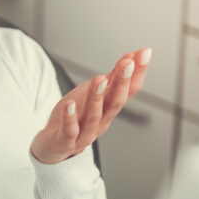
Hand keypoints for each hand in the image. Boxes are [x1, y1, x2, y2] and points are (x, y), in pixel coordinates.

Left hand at [31, 48, 150, 164]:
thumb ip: (112, 78)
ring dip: (97, 98)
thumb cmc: (76, 118)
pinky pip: (69, 130)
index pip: (129, 90)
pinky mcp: (66, 140)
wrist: (54, 146)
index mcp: (109, 109)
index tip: (144, 52)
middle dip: (122, 82)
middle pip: (115, 103)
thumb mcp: (94, 95)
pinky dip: (69, 117)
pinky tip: (69, 104)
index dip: (138, 72)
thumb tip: (131, 57)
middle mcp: (101, 122)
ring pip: (94, 116)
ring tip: (100, 79)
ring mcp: (85, 133)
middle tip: (128, 63)